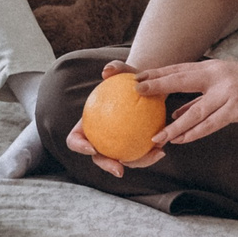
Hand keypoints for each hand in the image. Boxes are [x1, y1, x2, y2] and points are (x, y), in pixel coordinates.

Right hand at [65, 60, 171, 176]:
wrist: (146, 88)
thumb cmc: (130, 79)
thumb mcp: (125, 71)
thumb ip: (116, 67)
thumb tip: (108, 71)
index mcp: (87, 125)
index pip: (75, 139)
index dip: (79, 146)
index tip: (93, 147)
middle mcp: (100, 138)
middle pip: (98, 157)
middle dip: (107, 166)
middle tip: (119, 169)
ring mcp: (117, 146)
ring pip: (123, 161)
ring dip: (138, 163)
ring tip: (153, 155)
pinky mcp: (134, 147)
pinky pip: (140, 155)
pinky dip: (150, 154)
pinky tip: (162, 149)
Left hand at [135, 57, 237, 145]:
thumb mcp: (229, 84)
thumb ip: (203, 97)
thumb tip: (177, 112)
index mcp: (215, 68)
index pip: (180, 69)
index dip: (158, 73)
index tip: (137, 77)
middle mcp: (219, 77)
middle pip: (181, 80)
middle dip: (157, 86)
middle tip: (137, 92)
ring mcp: (228, 93)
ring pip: (194, 111)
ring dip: (174, 126)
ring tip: (157, 136)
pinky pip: (211, 124)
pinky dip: (194, 133)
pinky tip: (181, 140)